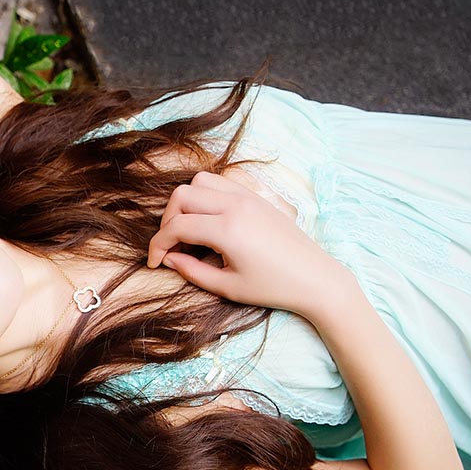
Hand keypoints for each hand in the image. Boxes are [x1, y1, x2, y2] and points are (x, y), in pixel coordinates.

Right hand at [146, 171, 352, 315]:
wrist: (315, 278)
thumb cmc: (273, 287)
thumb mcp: (227, 286)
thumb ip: (191, 271)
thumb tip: (169, 258)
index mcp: (228, 230)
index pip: (177, 226)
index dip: (158, 245)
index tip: (155, 262)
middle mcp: (236, 206)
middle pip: (182, 196)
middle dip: (168, 220)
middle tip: (172, 246)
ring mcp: (248, 197)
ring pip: (200, 181)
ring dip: (186, 203)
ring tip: (189, 230)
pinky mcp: (256, 197)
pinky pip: (221, 183)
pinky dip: (206, 196)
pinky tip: (209, 221)